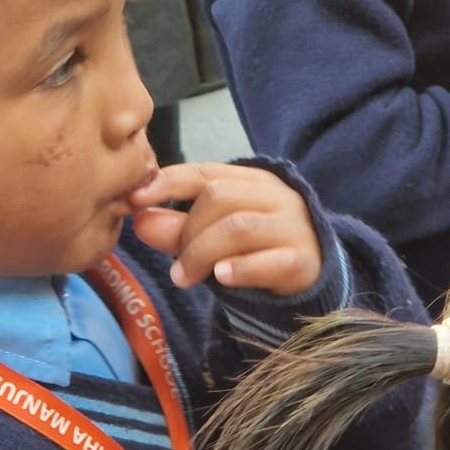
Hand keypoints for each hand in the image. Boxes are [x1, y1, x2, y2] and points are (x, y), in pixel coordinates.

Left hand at [127, 162, 322, 295]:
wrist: (315, 271)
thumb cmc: (257, 247)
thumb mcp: (215, 234)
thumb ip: (178, 226)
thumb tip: (139, 219)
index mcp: (249, 180)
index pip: (203, 172)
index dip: (166, 183)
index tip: (133, 200)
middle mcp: (273, 196)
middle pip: (218, 198)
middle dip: (186, 231)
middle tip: (175, 265)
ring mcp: (291, 226)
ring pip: (239, 227)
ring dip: (202, 252)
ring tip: (183, 277)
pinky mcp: (304, 260)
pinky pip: (271, 260)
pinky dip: (242, 267)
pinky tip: (222, 276)